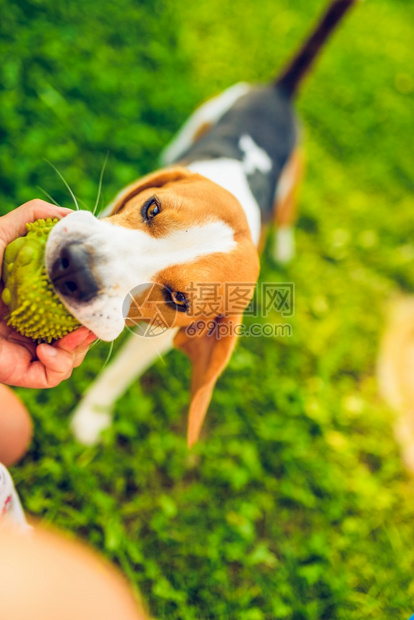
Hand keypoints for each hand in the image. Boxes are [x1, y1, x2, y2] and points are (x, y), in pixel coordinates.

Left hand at [0, 200, 96, 387]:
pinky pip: (53, 376)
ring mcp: (28, 349)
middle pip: (80, 334)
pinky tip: (46, 348)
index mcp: (37, 299)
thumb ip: (35, 217)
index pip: (77, 306)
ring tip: (72, 334)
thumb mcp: (1, 233)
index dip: (95, 305)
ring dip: (80, 347)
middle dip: (92, 329)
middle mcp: (35, 325)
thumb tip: (76, 217)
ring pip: (72, 357)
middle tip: (91, 320)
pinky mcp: (20, 370)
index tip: (103, 297)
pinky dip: (59, 364)